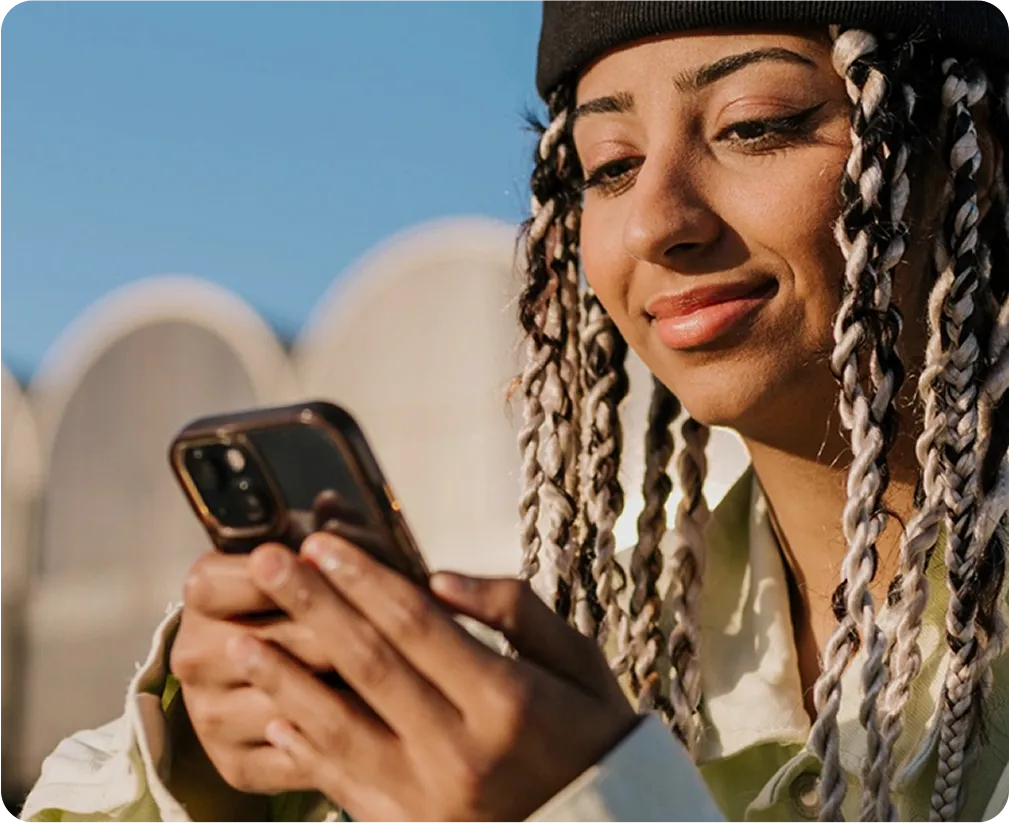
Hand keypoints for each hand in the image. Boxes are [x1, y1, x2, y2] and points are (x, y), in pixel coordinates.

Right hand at [169, 490, 383, 795]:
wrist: (260, 671)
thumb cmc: (294, 595)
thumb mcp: (305, 556)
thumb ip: (321, 533)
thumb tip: (334, 502)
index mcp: (203, 590)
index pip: (228, 579)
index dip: (285, 576)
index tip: (331, 563)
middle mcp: (193, 653)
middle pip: (273, 643)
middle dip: (338, 635)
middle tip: (395, 632)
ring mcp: (210, 713)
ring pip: (287, 704)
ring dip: (343, 695)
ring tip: (400, 685)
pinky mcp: (234, 763)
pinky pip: (291, 759)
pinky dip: (338, 747)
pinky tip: (381, 732)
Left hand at [233, 533, 638, 822]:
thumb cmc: (591, 734)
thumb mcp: (580, 661)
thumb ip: (515, 611)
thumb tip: (440, 577)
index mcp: (506, 699)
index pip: (416, 624)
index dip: (362, 578)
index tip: (319, 540)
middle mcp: (461, 750)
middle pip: (368, 664)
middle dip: (311, 606)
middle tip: (265, 562)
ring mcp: (431, 798)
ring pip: (340, 729)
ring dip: (285, 680)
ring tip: (240, 641)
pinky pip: (345, 786)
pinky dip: (306, 750)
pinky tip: (273, 717)